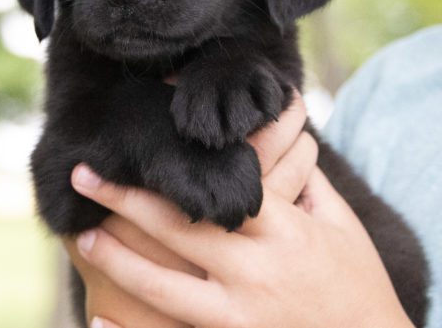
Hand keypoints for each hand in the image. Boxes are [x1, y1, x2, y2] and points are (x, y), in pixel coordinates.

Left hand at [70, 100, 413, 327]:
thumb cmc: (358, 283)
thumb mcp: (340, 225)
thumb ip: (306, 182)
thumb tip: (281, 135)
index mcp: (284, 232)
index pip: (224, 184)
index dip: (182, 159)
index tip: (150, 133)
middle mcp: (257, 271)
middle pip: (180, 227)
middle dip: (127, 198)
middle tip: (84, 173)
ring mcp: (241, 314)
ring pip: (165, 284)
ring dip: (118, 258)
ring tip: (83, 233)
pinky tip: (100, 320)